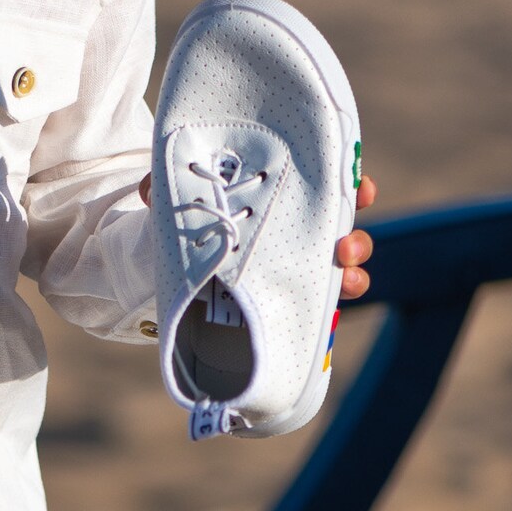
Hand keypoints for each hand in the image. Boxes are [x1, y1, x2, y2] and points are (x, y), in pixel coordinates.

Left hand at [138, 170, 377, 299]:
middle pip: (346, 236)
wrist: (168, 265)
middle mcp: (298, 237)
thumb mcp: (175, 204)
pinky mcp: (283, 305)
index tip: (361, 190)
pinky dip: (326, 317)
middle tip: (342, 248)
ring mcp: (294, 272)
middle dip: (355, 242)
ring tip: (341, 283)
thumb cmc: (184, 223)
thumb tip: (150, 190)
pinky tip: (325, 321)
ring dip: (351, 279)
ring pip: (340, 276)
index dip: (354, 190)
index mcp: (285, 205)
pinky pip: (315, 313)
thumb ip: (163, 192)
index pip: (331, 192)